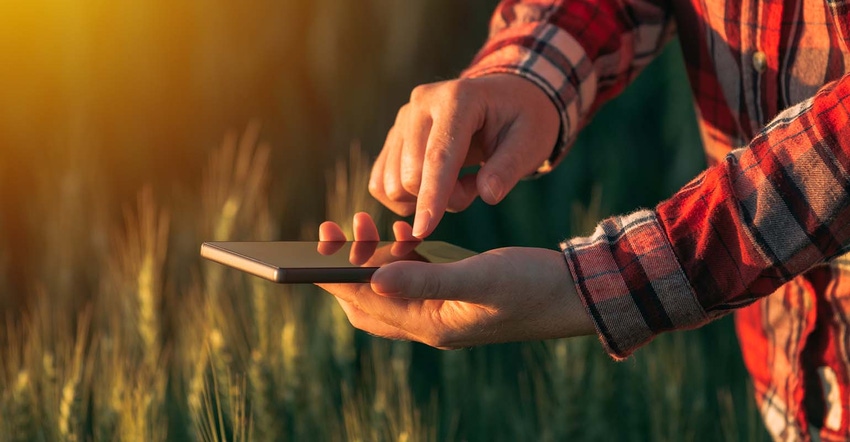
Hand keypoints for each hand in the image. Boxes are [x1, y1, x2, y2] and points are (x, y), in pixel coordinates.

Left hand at [317, 213, 592, 348]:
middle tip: (338, 231)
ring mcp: (440, 311)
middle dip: (344, 268)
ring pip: (386, 290)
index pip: (365, 303)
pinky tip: (405, 232)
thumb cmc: (532, 286)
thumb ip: (428, 279)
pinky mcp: (452, 295)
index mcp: (430, 324)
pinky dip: (399, 257)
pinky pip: (411, 280)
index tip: (321, 242)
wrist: (575, 294)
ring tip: (368, 224)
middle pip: (366, 303)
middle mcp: (429, 322)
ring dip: (370, 260)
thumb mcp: (481, 278)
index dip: (336, 275)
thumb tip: (372, 278)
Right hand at [370, 74, 559, 237]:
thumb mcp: (532, 141)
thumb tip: (488, 195)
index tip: (424, 231)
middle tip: (480, 183)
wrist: (506, 100)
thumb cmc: (522, 120)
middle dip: (445, 199)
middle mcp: (421, 102)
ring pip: (394, 184)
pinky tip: (438, 185)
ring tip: (463, 178)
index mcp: (457, 98)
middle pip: (411, 175)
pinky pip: (382, 183)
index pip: (438, 156)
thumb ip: (510, 168)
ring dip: (429, 198)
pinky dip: (407, 199)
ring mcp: (403, 118)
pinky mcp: (394, 137)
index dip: (431, 196)